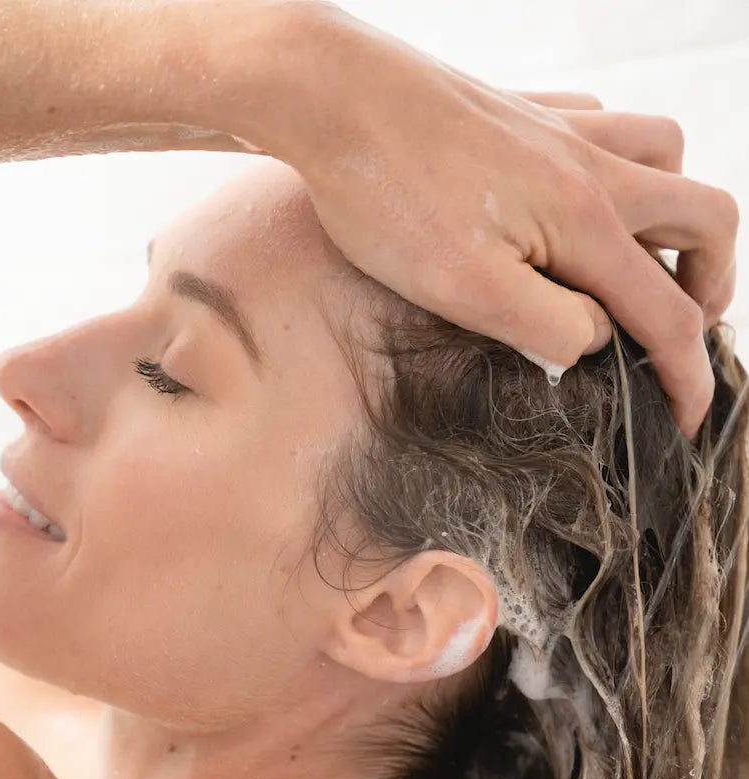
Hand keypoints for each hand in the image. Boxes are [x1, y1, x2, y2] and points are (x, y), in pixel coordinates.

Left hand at [289, 10, 738, 436]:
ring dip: (674, 215)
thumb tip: (596, 340)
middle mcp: (591, 166)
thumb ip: (547, 325)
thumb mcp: (465, 290)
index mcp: (585, 221)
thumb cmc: (386, 197)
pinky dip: (621, 163)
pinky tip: (577, 197)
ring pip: (667, 157)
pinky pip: (607, 122)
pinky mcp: (525, 110)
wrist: (330, 93)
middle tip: (683, 329)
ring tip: (644, 262)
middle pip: (705, 218)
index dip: (687, 377)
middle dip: (711, 283)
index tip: (685, 423)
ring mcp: (560, 129)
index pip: (667, 313)